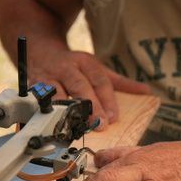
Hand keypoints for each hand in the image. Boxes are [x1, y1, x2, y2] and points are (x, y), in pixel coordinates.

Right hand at [29, 50, 151, 129]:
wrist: (41, 53)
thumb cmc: (74, 67)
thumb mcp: (98, 70)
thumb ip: (121, 83)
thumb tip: (146, 91)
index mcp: (85, 62)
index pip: (100, 80)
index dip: (107, 99)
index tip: (113, 117)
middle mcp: (67, 67)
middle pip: (80, 86)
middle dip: (90, 106)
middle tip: (99, 123)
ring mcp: (49, 76)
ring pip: (59, 94)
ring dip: (68, 112)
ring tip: (77, 127)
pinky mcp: (34, 86)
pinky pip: (41, 101)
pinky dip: (47, 113)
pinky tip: (55, 125)